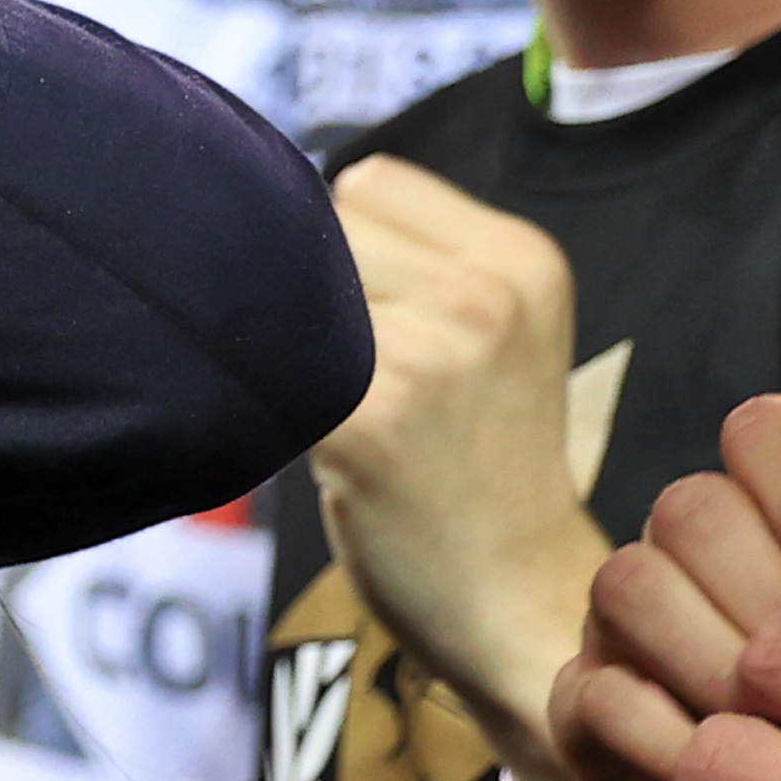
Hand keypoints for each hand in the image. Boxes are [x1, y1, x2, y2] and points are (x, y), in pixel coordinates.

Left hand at [311, 156, 614, 769]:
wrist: (522, 599)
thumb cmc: (480, 462)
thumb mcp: (495, 331)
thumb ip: (413, 256)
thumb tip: (263, 193)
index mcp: (523, 259)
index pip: (366, 181)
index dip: (338, 241)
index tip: (360, 312)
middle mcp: (485, 295)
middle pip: (314, 227)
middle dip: (304, 287)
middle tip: (337, 367)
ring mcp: (430, 354)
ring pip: (280, 293)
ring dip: (277, 342)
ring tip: (330, 405)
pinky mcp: (368, 418)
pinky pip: (265, 365)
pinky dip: (257, 391)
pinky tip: (302, 437)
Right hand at [562, 396, 780, 780]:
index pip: (763, 432)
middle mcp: (699, 548)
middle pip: (689, 507)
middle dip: (770, 593)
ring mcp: (632, 623)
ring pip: (629, 583)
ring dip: (716, 662)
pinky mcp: (586, 703)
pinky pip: (599, 689)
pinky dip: (674, 735)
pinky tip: (742, 777)